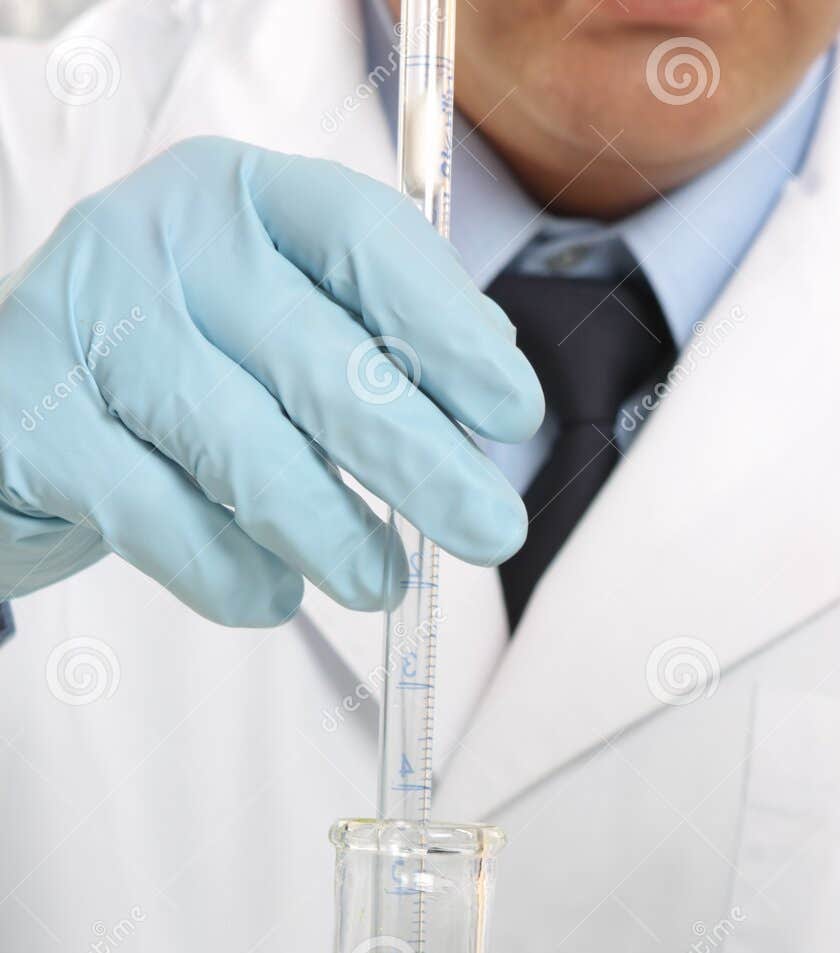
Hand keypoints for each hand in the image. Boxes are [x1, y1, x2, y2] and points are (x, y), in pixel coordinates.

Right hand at [0, 137, 540, 624]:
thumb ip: (363, 335)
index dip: (449, 331)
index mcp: (240, 194)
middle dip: (419, 460)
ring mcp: (88, 324)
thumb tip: (494, 389)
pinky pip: (165, 521)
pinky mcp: (36, 422)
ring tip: (378, 583)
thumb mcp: (265, 319)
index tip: (513, 414)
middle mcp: (159, 236)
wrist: (12, 406)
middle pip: (318, 359)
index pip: (363, 239)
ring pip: (243, 449)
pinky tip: (270, 595)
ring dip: (330, 533)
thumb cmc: (173, 370)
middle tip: (488, 534)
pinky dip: (233, 575)